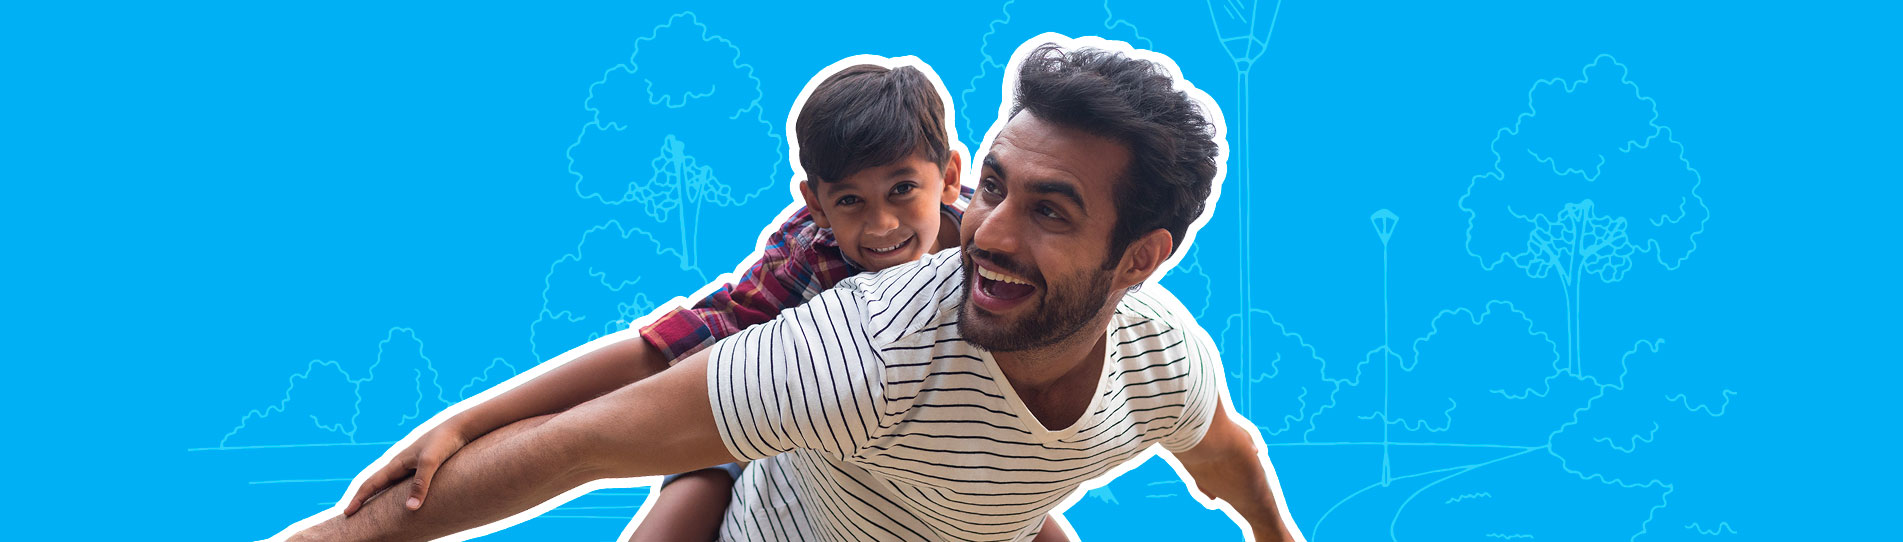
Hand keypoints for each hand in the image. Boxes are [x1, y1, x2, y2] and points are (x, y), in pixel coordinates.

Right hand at [343, 421, 471, 515]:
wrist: (459, 428)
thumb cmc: (444, 442)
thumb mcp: (431, 463)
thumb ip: (420, 485)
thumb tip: (410, 509)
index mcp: (397, 463)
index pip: (371, 484)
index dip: (359, 499)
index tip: (347, 513)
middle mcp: (400, 464)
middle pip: (375, 484)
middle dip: (363, 498)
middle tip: (351, 513)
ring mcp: (410, 465)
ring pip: (388, 483)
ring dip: (377, 495)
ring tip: (369, 509)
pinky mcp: (422, 466)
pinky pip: (401, 482)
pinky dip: (393, 492)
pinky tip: (397, 498)